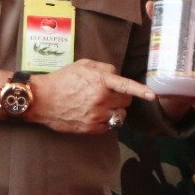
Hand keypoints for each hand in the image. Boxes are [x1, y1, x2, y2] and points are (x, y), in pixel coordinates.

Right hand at [27, 59, 153, 134]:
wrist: (42, 100)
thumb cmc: (61, 80)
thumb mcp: (82, 65)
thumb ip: (103, 68)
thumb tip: (116, 74)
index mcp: (100, 81)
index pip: (126, 86)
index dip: (140, 91)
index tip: (152, 96)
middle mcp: (101, 98)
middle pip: (125, 102)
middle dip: (120, 98)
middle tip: (107, 95)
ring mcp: (97, 115)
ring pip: (120, 116)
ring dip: (115, 111)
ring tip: (100, 106)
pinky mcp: (92, 128)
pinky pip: (110, 126)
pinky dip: (106, 121)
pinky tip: (93, 114)